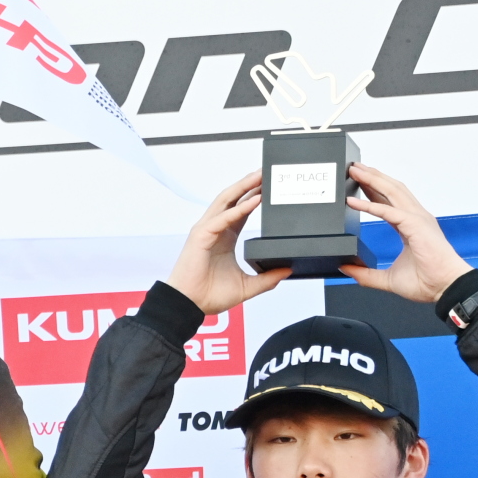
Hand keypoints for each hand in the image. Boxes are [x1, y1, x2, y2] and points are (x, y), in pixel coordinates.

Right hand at [164, 172, 290, 313]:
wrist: (190, 305)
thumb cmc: (209, 295)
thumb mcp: (247, 286)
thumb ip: (267, 279)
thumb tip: (287, 271)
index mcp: (225, 237)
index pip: (241, 209)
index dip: (255, 196)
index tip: (270, 186)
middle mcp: (215, 229)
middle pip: (234, 199)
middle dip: (250, 184)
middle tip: (267, 172)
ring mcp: (207, 230)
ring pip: (226, 201)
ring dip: (244, 187)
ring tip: (260, 176)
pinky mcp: (201, 236)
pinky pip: (223, 218)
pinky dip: (239, 208)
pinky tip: (254, 200)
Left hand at [339, 163, 472, 302]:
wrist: (445, 288)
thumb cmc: (427, 282)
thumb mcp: (388, 279)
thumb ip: (366, 274)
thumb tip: (347, 269)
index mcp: (411, 226)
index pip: (389, 202)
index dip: (374, 190)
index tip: (359, 182)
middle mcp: (415, 218)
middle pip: (391, 189)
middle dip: (373, 177)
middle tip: (354, 168)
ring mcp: (417, 219)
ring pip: (392, 192)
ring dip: (372, 180)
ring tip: (355, 171)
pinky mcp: (415, 226)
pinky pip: (389, 212)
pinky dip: (371, 205)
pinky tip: (354, 202)